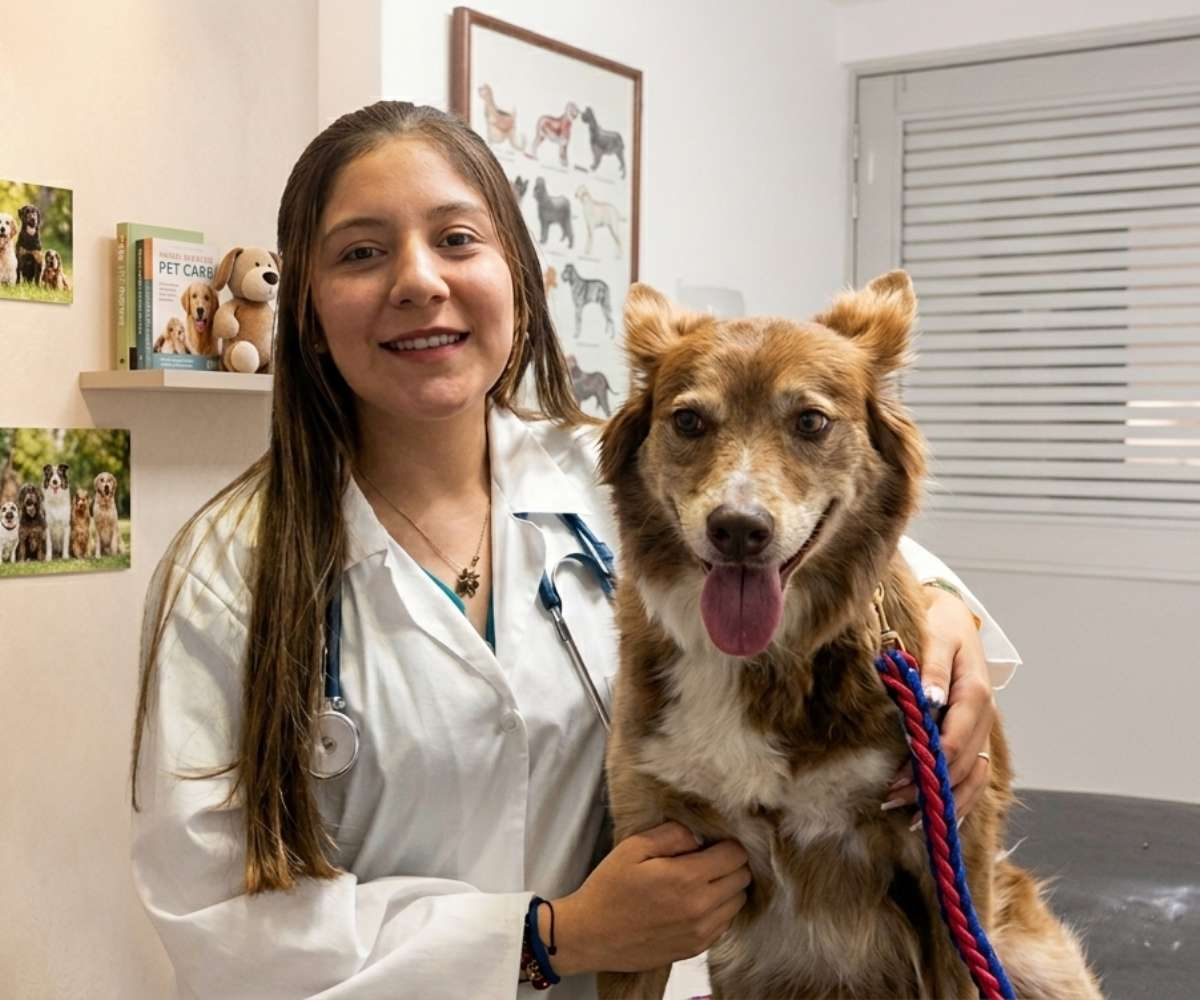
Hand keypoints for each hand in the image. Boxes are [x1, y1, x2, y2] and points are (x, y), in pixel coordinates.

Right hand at [547, 821, 750, 974]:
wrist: (590, 935)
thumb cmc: (608, 890)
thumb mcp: (633, 848)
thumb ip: (671, 835)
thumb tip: (698, 835)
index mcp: (686, 878)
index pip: (735, 856)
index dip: (728, 843)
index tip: (714, 841)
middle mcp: (700, 907)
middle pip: (742, 878)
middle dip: (731, 863)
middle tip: (709, 858)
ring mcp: (699, 932)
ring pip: (737, 902)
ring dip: (728, 888)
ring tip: (702, 880)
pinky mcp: (694, 948)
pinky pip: (724, 924)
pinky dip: (719, 910)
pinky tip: (696, 902)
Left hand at [883, 587, 995, 820]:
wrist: (953, 618)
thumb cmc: (941, 625)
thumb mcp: (937, 637)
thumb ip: (933, 669)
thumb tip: (930, 700)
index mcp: (975, 693)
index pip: (955, 740)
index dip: (930, 765)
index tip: (898, 781)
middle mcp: (983, 715)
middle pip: (962, 764)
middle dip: (930, 787)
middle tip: (891, 800)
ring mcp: (981, 727)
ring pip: (974, 776)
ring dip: (947, 800)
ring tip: (913, 819)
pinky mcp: (975, 732)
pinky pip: (976, 772)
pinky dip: (962, 796)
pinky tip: (944, 814)